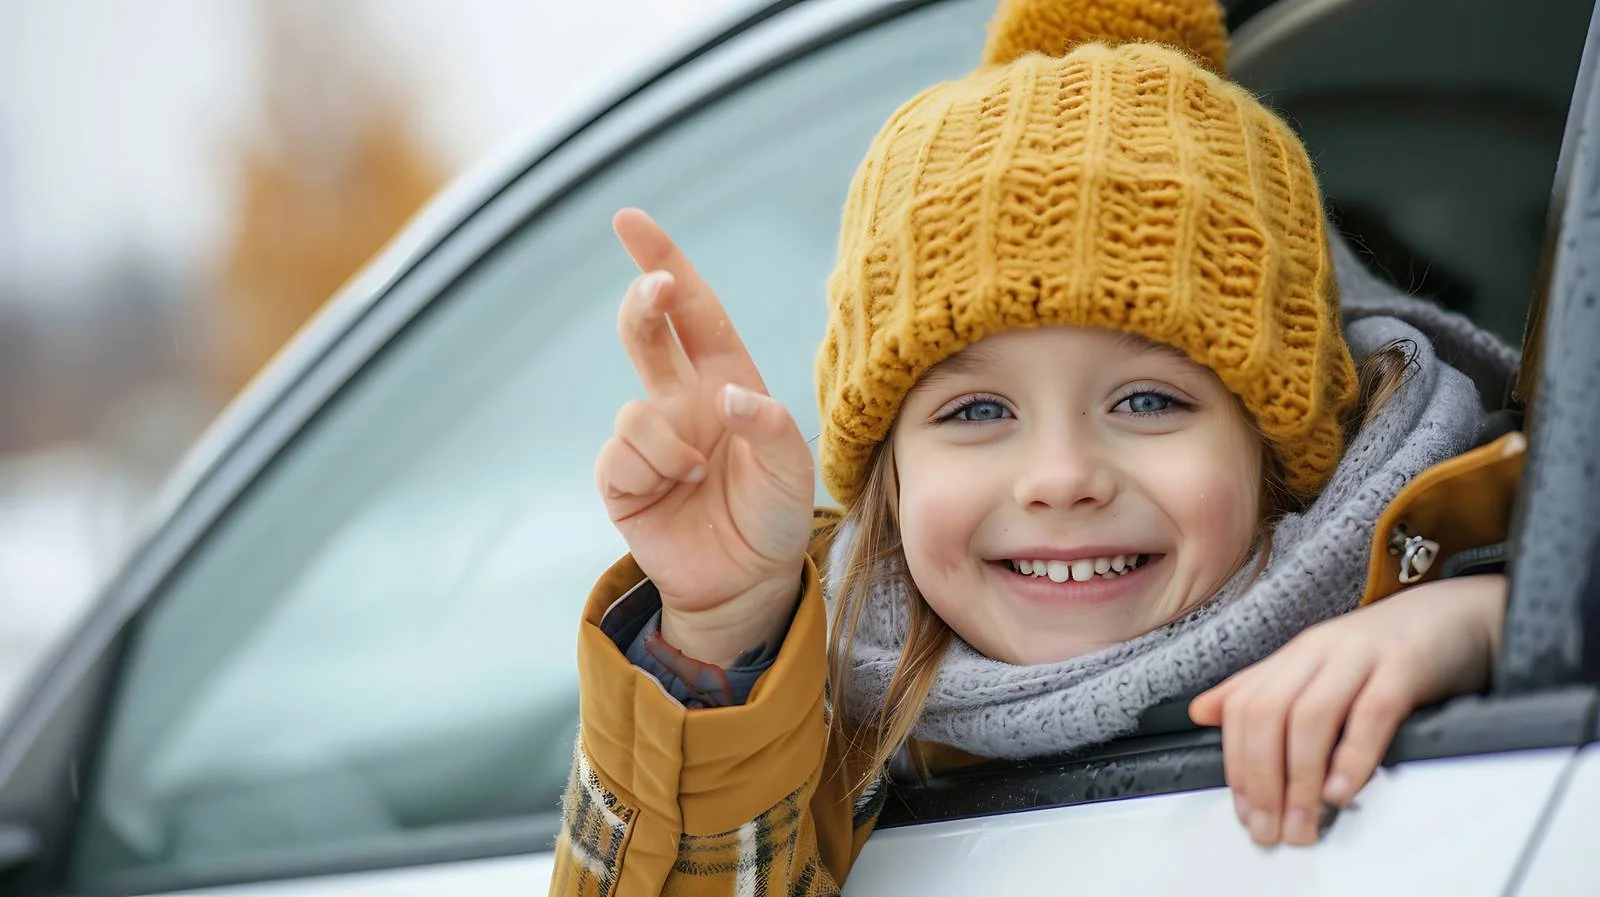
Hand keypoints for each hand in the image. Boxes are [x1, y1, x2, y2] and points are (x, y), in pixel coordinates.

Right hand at [595, 208, 815, 665]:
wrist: (747, 584)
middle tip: (652, 291)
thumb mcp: (793, 474)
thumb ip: (770, 429)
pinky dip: (652, 468)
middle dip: (643, 303)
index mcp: (727, 380)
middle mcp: (684, 400)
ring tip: (700, 473)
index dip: (663, 262)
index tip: (628, 221)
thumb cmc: (775, 518)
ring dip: (671, 440)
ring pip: (637, 409)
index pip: (694, 310)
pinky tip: (676, 488)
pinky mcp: (622, 478)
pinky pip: (621, 453)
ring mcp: (650, 437)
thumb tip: (724, 398)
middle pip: (647, 331)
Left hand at [1188, 574, 1506, 846]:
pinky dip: (1353, 755)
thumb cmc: (1387, 650)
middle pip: (1269, 713)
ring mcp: (1362, 656)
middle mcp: (1321, 651)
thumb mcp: (1316, 665)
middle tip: (1271, 827)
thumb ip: (1261, 688)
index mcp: (1297, 654)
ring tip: (1304, 821)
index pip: (1246, 707)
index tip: (1246, 811)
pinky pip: (1372, 712)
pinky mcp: (1406, 666)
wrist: (1460, 615)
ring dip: (1302, 779)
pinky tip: (1343, 791)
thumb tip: (1202, 711)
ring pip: (1312, 716)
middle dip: (1263, 779)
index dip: (1238, 763)